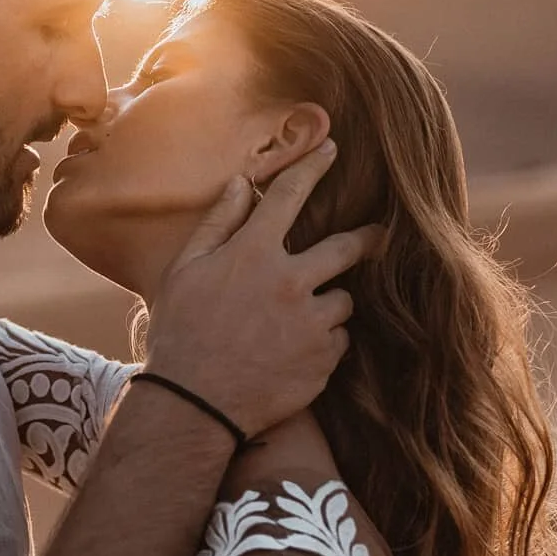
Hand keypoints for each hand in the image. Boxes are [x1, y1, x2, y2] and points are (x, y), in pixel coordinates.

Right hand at [143, 141, 377, 435]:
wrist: (193, 406)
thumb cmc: (179, 336)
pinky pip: (339, 341)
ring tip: (302, 320)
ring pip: (344, 300)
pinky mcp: (323, 361)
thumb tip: (243, 183)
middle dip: (367, 239)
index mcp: (253, 253)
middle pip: (347, 247)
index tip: (332, 149)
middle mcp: (290, 282)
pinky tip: (296, 353)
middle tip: (377, 237)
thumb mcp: (184, 273)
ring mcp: (311, 324)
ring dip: (329, 303)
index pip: (291, 194)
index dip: (314, 166)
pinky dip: (324, 342)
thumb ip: (218, 224)